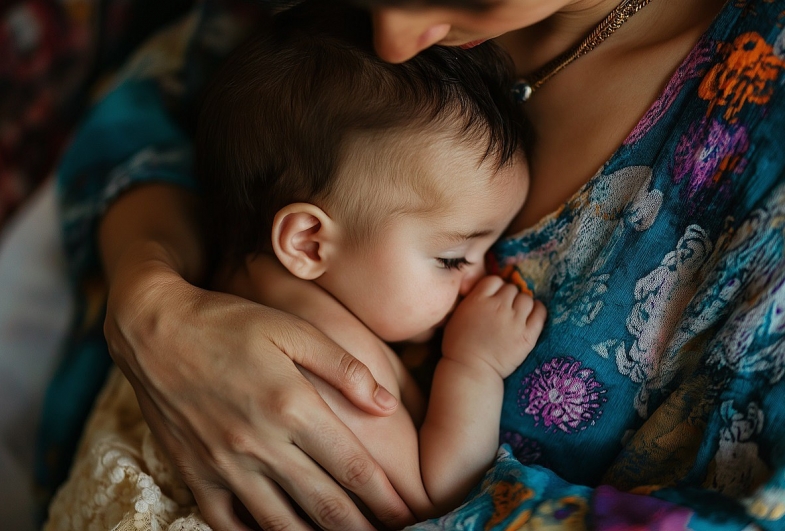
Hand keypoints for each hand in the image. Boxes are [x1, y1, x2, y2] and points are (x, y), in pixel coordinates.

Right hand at [103, 259, 413, 530]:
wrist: (155, 330)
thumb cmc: (231, 323)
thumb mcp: (293, 329)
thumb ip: (344, 368)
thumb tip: (387, 405)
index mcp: (293, 407)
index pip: (352, 468)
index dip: (384, 497)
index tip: (407, 512)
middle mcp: (261, 444)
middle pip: (325, 505)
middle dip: (362, 527)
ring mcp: (225, 466)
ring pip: (282, 524)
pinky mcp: (195, 475)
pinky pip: (229, 525)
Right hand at [442, 275, 545, 377]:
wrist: (470, 370)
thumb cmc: (458, 345)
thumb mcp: (457, 315)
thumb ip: (471, 300)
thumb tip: (485, 291)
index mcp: (478, 300)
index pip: (494, 280)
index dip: (495, 288)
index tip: (494, 298)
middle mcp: (498, 306)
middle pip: (511, 288)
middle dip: (509, 297)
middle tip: (505, 310)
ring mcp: (514, 321)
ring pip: (526, 299)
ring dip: (523, 304)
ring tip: (518, 314)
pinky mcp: (528, 335)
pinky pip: (540, 313)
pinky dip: (538, 311)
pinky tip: (532, 315)